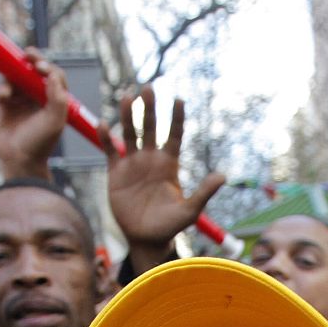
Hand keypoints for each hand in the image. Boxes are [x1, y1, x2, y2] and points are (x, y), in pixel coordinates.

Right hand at [0, 51, 67, 180]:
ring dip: (13, 78)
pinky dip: (2, 90)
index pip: (53, 74)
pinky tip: (3, 98)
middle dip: (31, 60)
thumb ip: (57, 96)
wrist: (19, 160)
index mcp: (53, 99)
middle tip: (27, 54)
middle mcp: (38, 96)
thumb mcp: (55, 121)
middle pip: (34, 70)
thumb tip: (52, 73)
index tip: (39, 66)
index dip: (47, 66)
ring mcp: (21, 99)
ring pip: (16, 77)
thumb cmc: (40, 143)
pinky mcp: (5, 105)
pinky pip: (2, 89)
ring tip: (10, 91)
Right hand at [107, 87, 224, 270]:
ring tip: (127, 97)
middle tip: (148, 88)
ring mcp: (133, 164)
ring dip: (129, 116)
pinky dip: (106, 138)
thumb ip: (204, 193)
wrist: (145, 239)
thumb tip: (223, 176)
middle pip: (151, 127)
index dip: (176, 118)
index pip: (174, 135)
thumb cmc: (169, 226)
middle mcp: (151, 159)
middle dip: (150, 108)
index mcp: (169, 164)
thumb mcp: (190, 211)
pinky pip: (110, 151)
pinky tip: (104, 124)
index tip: (178, 99)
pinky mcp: (116, 173)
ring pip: (130, 134)